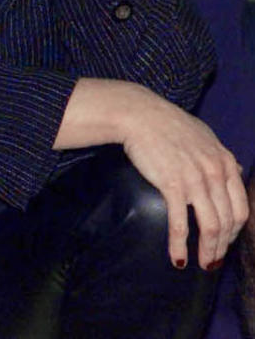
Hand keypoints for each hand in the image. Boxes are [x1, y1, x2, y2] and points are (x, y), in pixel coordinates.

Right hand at [118, 88, 246, 269]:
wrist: (139, 115)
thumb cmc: (166, 123)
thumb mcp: (204, 137)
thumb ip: (220, 158)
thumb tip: (233, 173)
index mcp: (225, 163)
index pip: (241, 208)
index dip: (235, 231)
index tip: (225, 242)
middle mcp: (216, 174)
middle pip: (227, 221)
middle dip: (223, 246)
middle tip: (213, 261)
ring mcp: (195, 180)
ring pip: (210, 227)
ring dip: (208, 251)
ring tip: (202, 264)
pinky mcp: (172, 185)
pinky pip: (180, 224)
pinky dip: (180, 245)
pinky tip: (177, 258)